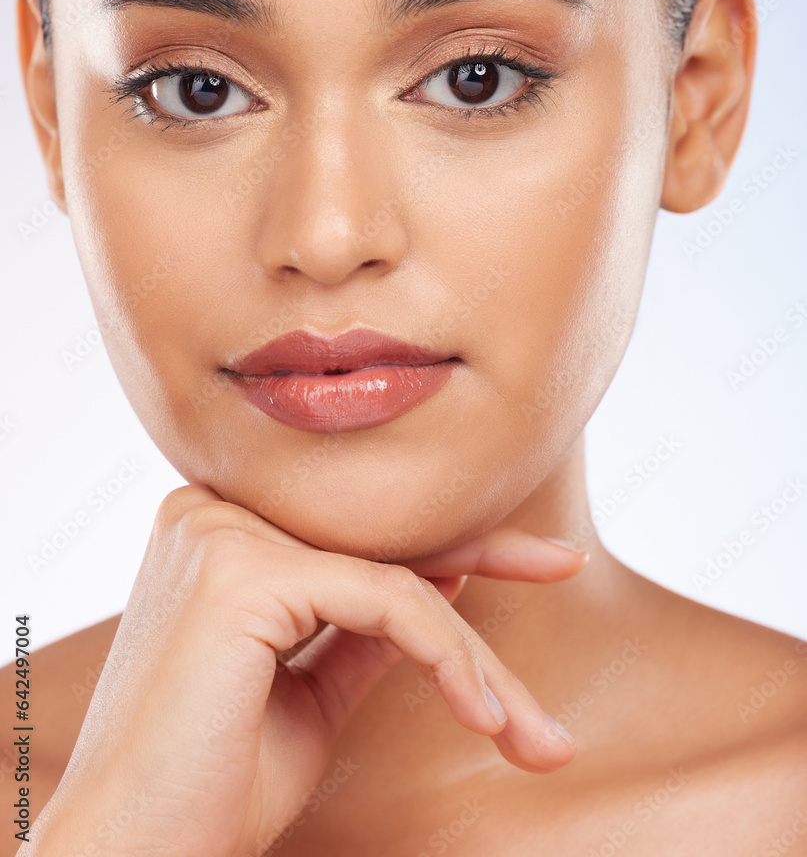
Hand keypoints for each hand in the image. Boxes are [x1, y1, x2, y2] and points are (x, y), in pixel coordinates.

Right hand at [27, 483, 586, 856]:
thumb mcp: (307, 691)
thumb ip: (361, 625)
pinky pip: (384, 601)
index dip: (451, 540)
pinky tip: (482, 715)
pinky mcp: (241, 571)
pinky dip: (446, 655)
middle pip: (383, 540)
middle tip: (567, 565)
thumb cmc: (212, 785)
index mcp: (219, 528)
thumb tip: (440, 580)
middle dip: (486, 560)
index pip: (356, 527)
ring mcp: (222, 532)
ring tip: (527, 732)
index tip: (537, 554)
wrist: (135, 854)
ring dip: (473, 654)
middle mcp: (213, 510)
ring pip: (396, 577)